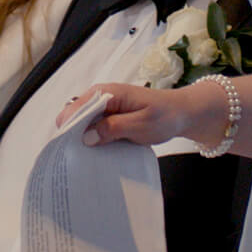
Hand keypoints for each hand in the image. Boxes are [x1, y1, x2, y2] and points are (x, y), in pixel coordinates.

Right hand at [79, 82, 194, 148]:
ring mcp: (105, 106)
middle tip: (81, 157)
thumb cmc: (166, 115)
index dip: (69, 128)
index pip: (75, 108)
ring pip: (82, 122)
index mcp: (107, 93)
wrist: (182, 113)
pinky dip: (93, 138)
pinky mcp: (109, 116)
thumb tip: (87, 137)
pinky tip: (99, 152)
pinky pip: (93, 126)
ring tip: (88, 157)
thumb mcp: (141, 124)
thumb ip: (114, 128)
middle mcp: (101, 96)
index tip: (70, 149)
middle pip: (73, 115)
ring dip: (83, 138)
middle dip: (73, 135)